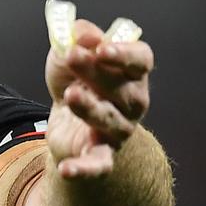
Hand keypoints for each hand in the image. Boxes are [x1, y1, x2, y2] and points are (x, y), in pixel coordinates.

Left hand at [45, 18, 153, 178]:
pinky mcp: (102, 154)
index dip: (125, 54)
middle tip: (71, 56)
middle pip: (123, 88)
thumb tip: (85, 35)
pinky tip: (66, 169)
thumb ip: (78, 37)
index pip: (141, 60)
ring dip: (90, 107)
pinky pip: (99, 164)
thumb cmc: (75, 79)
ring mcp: (120, 129)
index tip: (102, 48)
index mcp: (131, 72)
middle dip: (96, 72)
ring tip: (70, 95)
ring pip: (110, 120)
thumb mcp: (69, 51)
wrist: (64, 118)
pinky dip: (84, 169)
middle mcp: (133, 102)